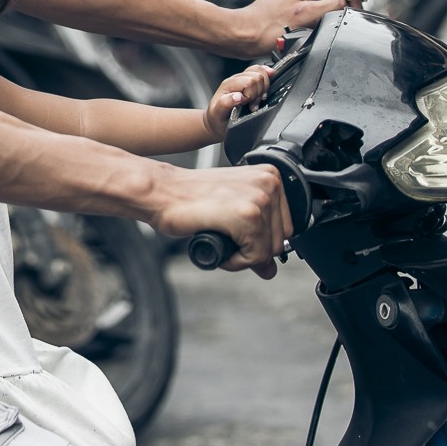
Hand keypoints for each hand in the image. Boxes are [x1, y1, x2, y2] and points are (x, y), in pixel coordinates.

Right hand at [145, 162, 290, 278]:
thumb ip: (255, 236)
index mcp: (269, 176)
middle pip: (280, 241)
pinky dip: (235, 261)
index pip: (285, 226)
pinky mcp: (248, 217)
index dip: (260, 239)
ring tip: (219, 238)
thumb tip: (270, 269)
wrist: (160, 192)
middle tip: (225, 239)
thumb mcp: (230, 211)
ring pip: (268, 251)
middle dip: (252, 249)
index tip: (238, 235)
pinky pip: (254, 257)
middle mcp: (268, 184)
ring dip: (242, 255)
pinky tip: (217, 242)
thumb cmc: (186, 197)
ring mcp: (260, 199)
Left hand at [204, 64, 274, 139]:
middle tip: (252, 104)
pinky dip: (266, 77)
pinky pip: (260, 72)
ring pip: (260, 73)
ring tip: (255, 101)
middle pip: (257, 76)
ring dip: (263, 89)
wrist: (216, 120)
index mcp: (228, 85)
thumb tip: (238, 96)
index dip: (252, 94)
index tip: (248, 104)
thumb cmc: (217, 116)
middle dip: (259, 92)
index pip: (250, 81)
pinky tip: (265, 84)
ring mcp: (242, 79)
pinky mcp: (248, 82)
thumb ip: (226, 103)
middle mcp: (235, 80)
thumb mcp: (218, 112)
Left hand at [226, 0, 360, 56]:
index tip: (344, 22)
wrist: (245, 33)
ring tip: (308, 26)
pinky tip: (302, 25)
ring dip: (325, 16)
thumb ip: (333, 6)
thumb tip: (348, 3)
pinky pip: (317, 7)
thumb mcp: (308, 17)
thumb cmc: (268, 27)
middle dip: (337, 11)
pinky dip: (315, 17)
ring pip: (329, 2)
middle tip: (320, 25)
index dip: (353, 7)